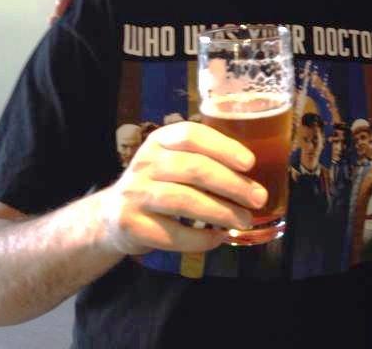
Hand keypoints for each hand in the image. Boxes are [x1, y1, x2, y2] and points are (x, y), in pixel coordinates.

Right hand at [98, 121, 268, 254]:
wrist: (113, 215)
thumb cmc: (159, 184)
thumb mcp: (175, 161)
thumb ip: (206, 160)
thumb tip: (254, 175)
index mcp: (160, 140)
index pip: (191, 135)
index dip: (223, 147)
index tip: (250, 163)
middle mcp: (145, 163)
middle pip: (193, 168)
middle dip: (231, 184)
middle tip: (258, 198)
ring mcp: (135, 194)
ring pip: (183, 200)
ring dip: (220, 211)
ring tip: (244, 220)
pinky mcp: (131, 224)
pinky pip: (171, 233)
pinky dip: (199, 238)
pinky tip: (218, 238)